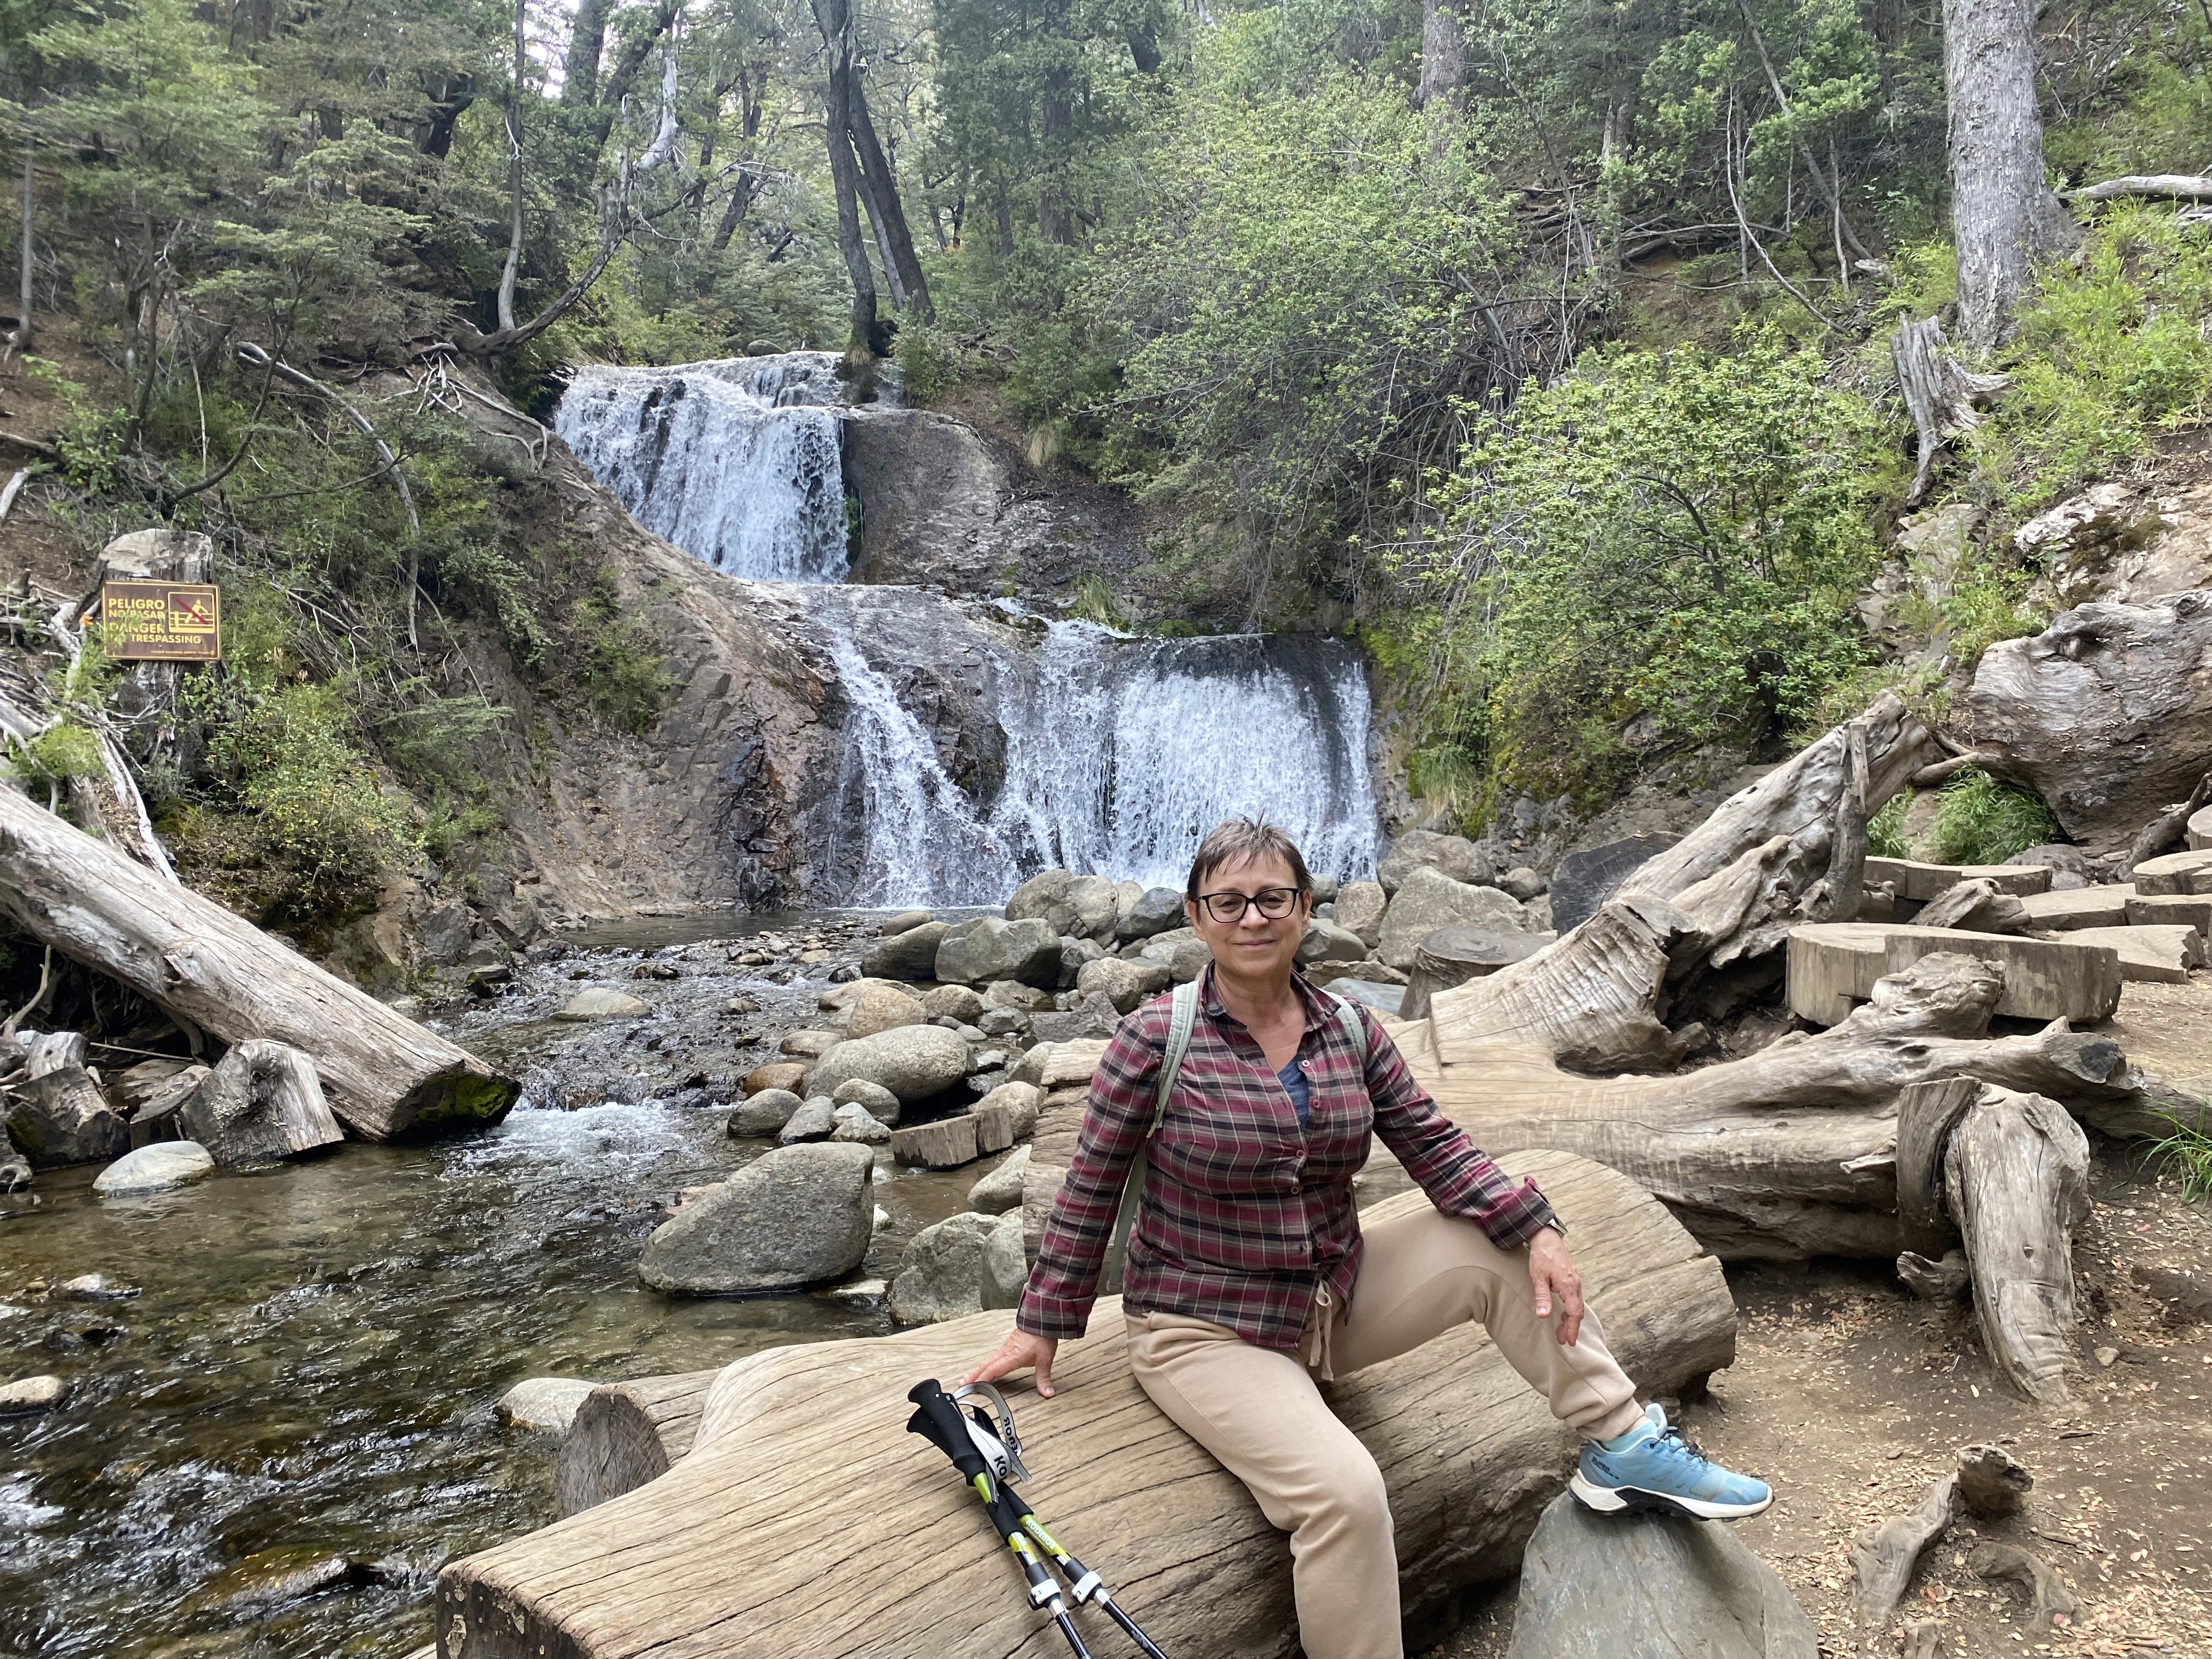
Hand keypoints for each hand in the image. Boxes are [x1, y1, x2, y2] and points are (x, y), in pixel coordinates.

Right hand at [962, 1330, 1060, 1397]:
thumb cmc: (1041, 1337)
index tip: (972, 1386)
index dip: (982, 1379)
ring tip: (969, 1376)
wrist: (1041, 1319)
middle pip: (985, 1365)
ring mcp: (1005, 1347)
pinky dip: (986, 1362)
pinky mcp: (1008, 1344)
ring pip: (988, 1359)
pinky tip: (986, 1364)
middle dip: (973, 1375)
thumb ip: (1043, 1378)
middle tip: (962, 1382)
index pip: (993, 1370)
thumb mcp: (1044, 1360)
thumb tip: (1047, 1393)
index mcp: (1011, 1357)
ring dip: (977, 1369)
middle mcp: (1005, 1352)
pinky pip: (993, 1355)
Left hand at [1527, 1227, 1584, 1346]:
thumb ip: (1542, 1297)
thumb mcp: (1538, 1277)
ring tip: (1562, 1331)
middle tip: (1564, 1340)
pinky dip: (1571, 1310)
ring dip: (1571, 1319)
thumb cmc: (1542, 1256)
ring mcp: (1575, 1282)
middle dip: (1572, 1327)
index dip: (1573, 1328)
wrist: (1546, 1238)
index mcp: (1569, 1286)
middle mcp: (1575, 1285)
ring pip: (1577, 1305)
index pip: (1575, 1312)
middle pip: (1577, 1311)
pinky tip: (1564, 1314)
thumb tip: (1544, 1316)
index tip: (1570, 1341)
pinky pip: (1574, 1299)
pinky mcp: (1571, 1279)